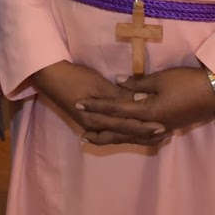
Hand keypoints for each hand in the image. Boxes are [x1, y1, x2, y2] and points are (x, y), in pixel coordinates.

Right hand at [29, 60, 165, 146]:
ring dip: (135, 138)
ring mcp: (91, 125)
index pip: (127, 125)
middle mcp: (95, 126)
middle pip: (124, 135)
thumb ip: (118, 96)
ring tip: (153, 138)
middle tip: (164, 135)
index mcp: (98, 118)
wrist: (50, 76)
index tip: (162, 127)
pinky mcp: (88, 121)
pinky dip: (122, 135)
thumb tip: (139, 102)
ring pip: (117, 136)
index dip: (145, 127)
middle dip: (144, 136)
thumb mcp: (98, 84)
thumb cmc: (74, 77)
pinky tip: (130, 136)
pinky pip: (109, 133)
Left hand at [77, 67, 214, 134]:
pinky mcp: (167, 129)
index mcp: (149, 112)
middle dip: (97, 124)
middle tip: (78, 121)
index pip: (116, 109)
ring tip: (92, 136)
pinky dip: (128, 137)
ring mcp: (160, 130)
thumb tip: (118, 82)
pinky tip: (122, 136)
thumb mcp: (163, 79)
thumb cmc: (189, 82)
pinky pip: (142, 137)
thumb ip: (139, 82)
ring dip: (109, 136)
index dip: (97, 106)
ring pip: (129, 136)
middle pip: (118, 128)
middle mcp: (152, 126)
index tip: (80, 103)